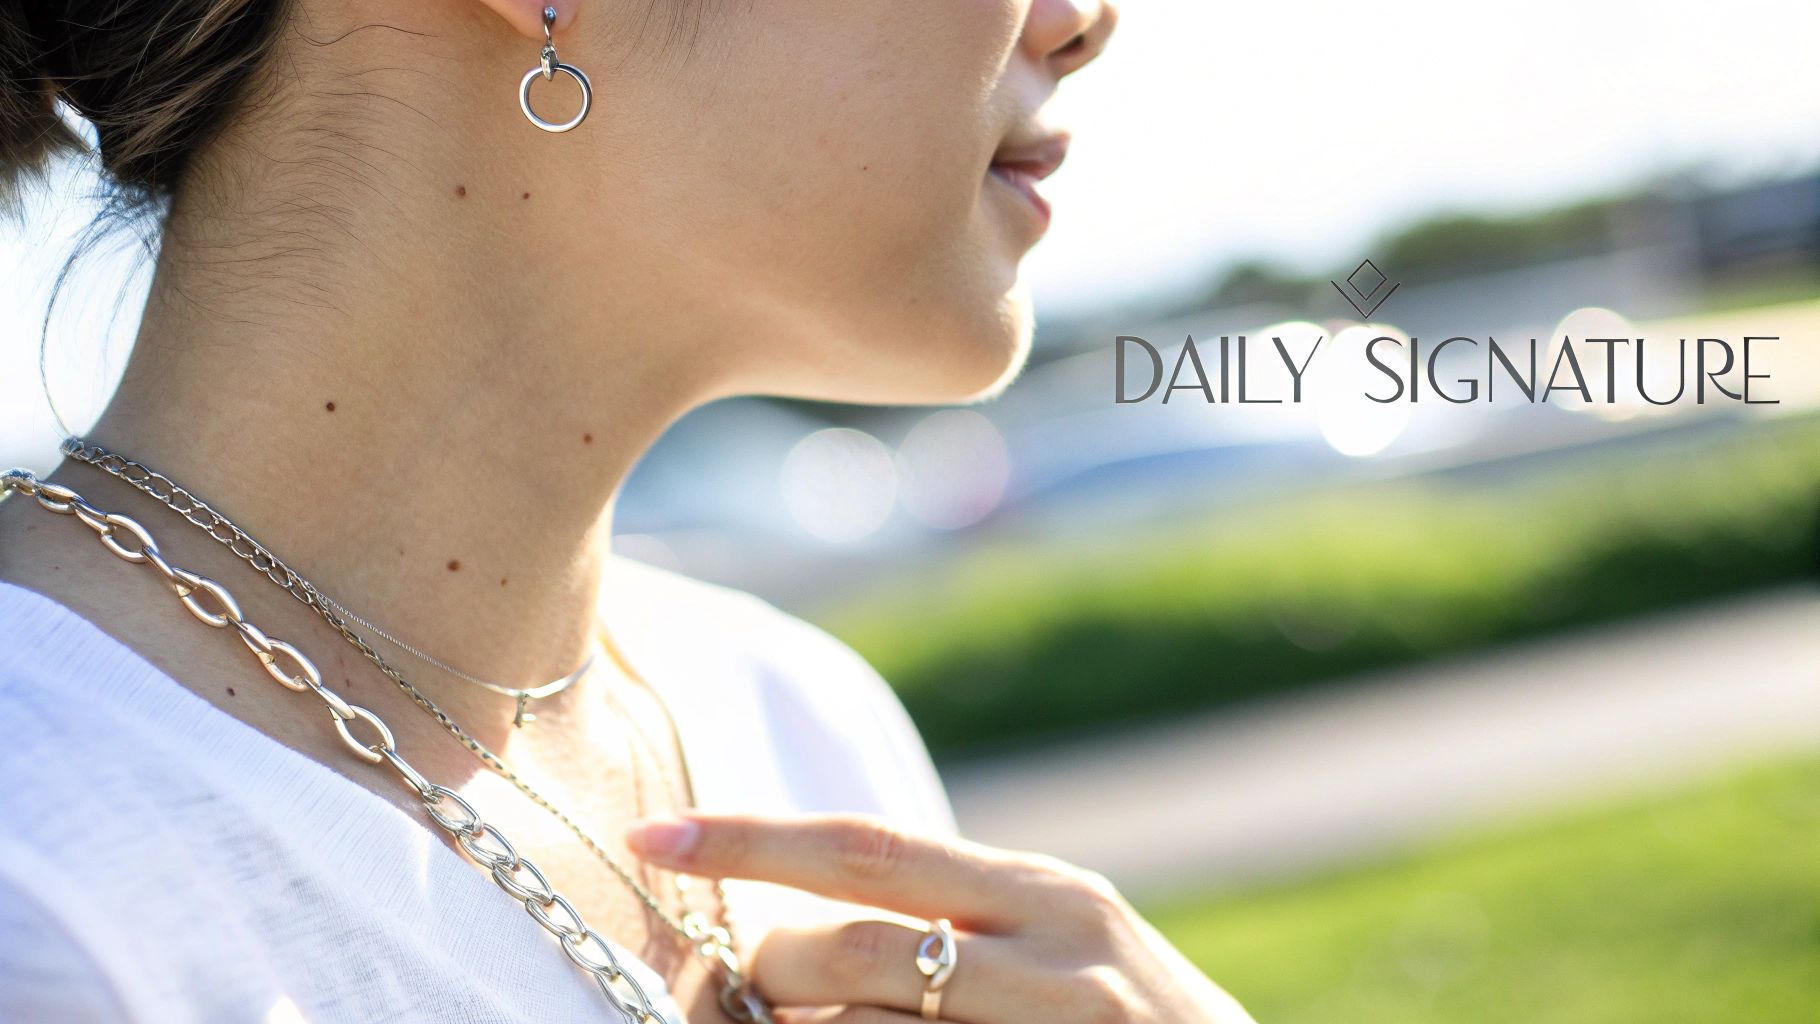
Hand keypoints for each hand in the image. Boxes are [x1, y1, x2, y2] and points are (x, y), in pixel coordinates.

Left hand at [625, 812, 1256, 1022]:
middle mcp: (1054, 948)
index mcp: (1041, 891)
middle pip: (850, 945)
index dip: (747, 838)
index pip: (864, 846)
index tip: (651, 832)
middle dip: (778, 970)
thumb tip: (805, 919)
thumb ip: (956, 919)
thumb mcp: (1059, 950)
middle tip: (763, 991)